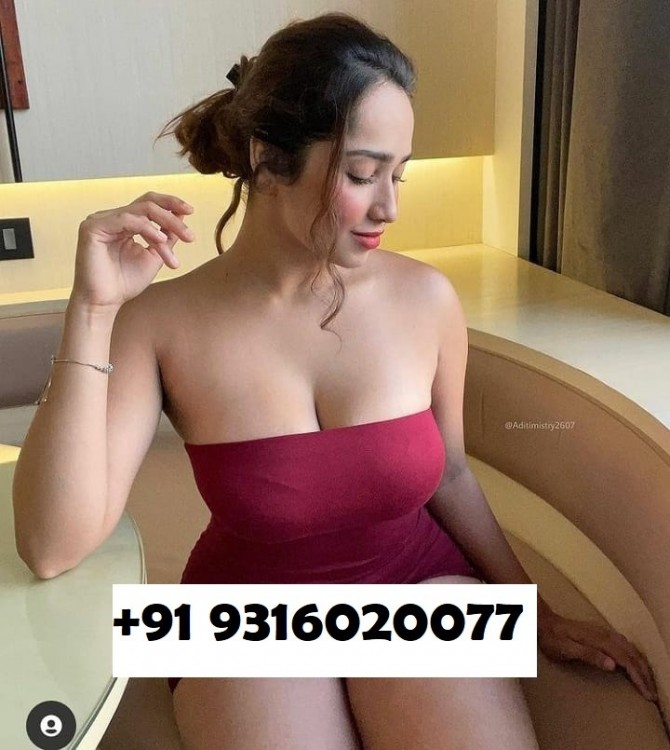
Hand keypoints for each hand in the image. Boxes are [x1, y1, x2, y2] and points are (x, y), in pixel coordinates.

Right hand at [71, 191, 194, 310]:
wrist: (105, 303)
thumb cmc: (126, 283)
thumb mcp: (154, 256)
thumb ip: (166, 236)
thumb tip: (181, 215)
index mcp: (123, 222)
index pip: (148, 204)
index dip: (170, 203)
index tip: (191, 211)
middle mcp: (111, 218)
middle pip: (147, 203)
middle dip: (172, 215)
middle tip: (190, 233)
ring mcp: (100, 220)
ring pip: (141, 211)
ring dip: (165, 225)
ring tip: (181, 240)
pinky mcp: (92, 227)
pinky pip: (126, 219)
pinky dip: (147, 228)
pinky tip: (161, 240)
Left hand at [538, 610, 657, 702]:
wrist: (543, 621)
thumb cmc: (552, 639)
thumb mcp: (566, 649)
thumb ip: (589, 655)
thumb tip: (613, 665)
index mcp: (599, 640)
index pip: (626, 660)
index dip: (638, 677)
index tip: (646, 694)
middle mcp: (604, 634)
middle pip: (632, 654)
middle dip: (644, 673)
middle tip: (651, 693)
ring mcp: (603, 631)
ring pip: (630, 648)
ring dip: (641, 665)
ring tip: (647, 681)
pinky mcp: (600, 632)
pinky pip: (625, 644)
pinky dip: (635, 656)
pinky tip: (635, 662)